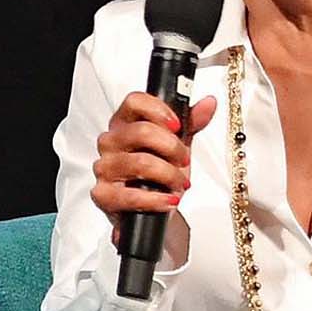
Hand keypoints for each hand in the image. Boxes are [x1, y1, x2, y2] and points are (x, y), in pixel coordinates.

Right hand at [93, 91, 215, 232]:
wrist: (153, 208)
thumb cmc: (159, 174)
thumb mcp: (178, 145)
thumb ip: (191, 123)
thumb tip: (208, 104)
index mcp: (124, 124)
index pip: (134, 102)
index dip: (158, 110)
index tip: (177, 125)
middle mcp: (110, 142)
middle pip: (141, 132)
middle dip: (172, 148)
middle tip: (184, 159)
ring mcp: (104, 168)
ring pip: (141, 163)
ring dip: (169, 175)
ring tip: (179, 183)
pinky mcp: (103, 195)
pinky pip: (130, 196)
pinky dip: (155, 199)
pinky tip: (168, 200)